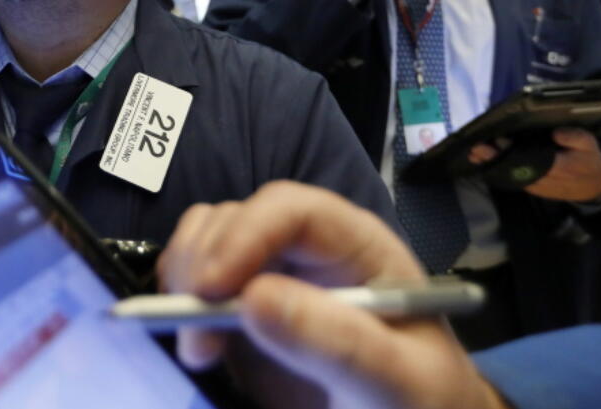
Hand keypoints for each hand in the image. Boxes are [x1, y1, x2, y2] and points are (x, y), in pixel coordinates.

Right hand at [157, 181, 505, 408]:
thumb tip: (254, 299)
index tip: (212, 287)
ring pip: (210, 237)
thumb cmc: (421, 400)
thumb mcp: (395, 380)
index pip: (294, 211)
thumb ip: (337, 343)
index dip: (246, 234)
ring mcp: (273, 274)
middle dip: (205, 260)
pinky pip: (197, 275)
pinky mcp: (244, 307)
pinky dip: (179, 295)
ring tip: (196, 343)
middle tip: (192, 328)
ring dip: (185, 275)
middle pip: (240, 217)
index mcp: (357, 247)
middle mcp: (309, 248)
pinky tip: (194, 342)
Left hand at [468, 127, 600, 202]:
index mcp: (558, 167)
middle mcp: (544, 179)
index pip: (531, 160)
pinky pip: (515, 180)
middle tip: (477, 149)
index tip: (498, 141)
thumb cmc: (589, 161)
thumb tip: (555, 133)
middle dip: (495, 159)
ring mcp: (538, 186)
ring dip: (493, 165)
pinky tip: (487, 163)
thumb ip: (573, 137)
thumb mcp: (589, 144)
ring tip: (475, 154)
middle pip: (515, 169)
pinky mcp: (534, 189)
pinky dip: (500, 171)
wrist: (594, 187)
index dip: (512, 152)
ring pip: (512, 176)